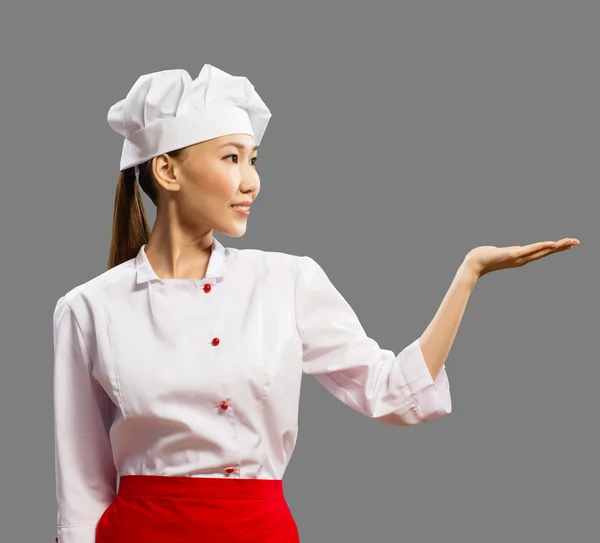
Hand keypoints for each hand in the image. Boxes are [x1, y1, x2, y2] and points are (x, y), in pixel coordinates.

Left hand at [463, 237, 579, 277]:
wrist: (473, 264)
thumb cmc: (482, 257)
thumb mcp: (498, 252)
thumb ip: (507, 251)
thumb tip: (511, 249)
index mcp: (520, 257)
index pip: (540, 252)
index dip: (554, 248)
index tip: (566, 244)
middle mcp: (522, 259)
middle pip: (546, 252)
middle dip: (561, 247)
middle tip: (577, 242)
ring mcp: (519, 257)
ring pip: (542, 251)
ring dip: (557, 246)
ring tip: (571, 242)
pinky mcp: (514, 254)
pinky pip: (531, 249)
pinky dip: (542, 246)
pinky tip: (552, 244)